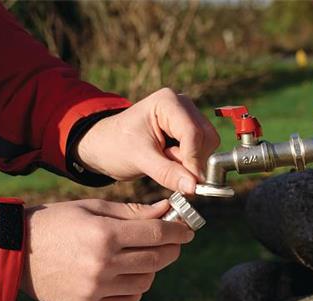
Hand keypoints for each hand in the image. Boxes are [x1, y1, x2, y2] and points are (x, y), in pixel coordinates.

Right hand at [21, 199, 193, 300]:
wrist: (13, 251)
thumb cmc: (55, 222)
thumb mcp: (92, 208)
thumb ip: (131, 212)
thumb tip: (166, 212)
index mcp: (104, 235)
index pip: (158, 234)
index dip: (179, 231)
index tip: (188, 230)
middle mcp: (103, 264)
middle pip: (156, 259)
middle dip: (171, 248)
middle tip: (172, 241)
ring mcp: (95, 289)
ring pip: (145, 282)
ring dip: (151, 269)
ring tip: (141, 257)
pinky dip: (134, 290)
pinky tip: (126, 276)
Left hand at [76, 88, 219, 193]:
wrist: (105, 146)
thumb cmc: (116, 146)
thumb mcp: (140, 160)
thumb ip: (168, 173)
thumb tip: (194, 187)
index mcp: (168, 102)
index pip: (193, 132)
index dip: (193, 160)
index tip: (191, 185)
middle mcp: (182, 105)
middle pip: (206, 138)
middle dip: (193, 161)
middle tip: (174, 176)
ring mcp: (187, 117)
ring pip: (208, 146)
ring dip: (192, 163)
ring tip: (165, 164)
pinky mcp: (189, 131)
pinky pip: (202, 151)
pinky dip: (190, 164)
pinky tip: (170, 163)